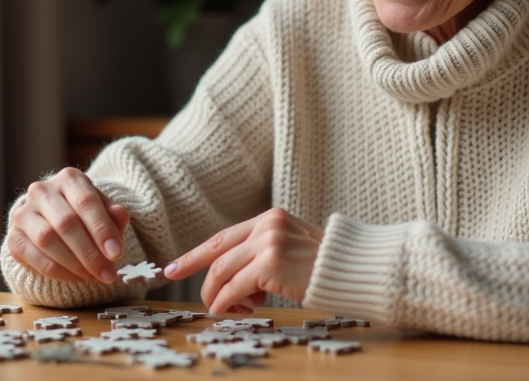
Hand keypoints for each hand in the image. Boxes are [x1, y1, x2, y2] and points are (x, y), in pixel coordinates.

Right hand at [4, 166, 129, 283]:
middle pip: (66, 222)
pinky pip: (35, 257)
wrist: (52, 220)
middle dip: (90, 253)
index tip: (116, 253)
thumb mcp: (104, 210)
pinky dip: (58, 271)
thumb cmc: (84, 215)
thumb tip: (121, 215)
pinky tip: (76, 278)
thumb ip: (114, 214)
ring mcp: (24, 213)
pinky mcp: (14, 237)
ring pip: (47, 239)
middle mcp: (42, 191)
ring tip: (93, 276)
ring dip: (74, 263)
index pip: (86, 202)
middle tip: (107, 273)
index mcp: (69, 179)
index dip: (102, 229)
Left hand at [163, 208, 322, 313]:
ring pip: (222, 271)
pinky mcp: (270, 264)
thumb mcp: (292, 246)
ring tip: (226, 308)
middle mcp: (267, 225)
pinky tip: (231, 310)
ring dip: (217, 295)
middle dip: (195, 270)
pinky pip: (234, 287)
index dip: (196, 254)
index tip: (174, 266)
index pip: (224, 236)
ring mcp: (268, 243)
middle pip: (218, 252)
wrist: (353, 268)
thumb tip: (233, 279)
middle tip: (185, 286)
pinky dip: (226, 302)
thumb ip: (264, 252)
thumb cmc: (325, 265)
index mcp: (270, 218)